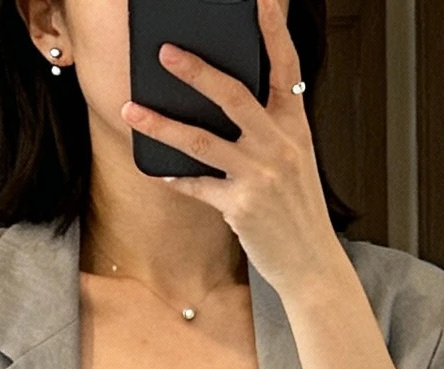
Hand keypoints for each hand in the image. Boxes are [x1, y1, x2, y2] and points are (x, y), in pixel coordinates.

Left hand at [121, 0, 344, 303]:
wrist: (312, 263)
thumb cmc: (298, 210)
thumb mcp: (294, 160)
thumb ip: (268, 128)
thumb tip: (222, 99)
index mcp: (295, 127)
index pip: (286, 68)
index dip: (273, 30)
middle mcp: (279, 146)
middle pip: (233, 96)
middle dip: (196, 71)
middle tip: (164, 52)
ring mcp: (259, 176)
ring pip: (201, 140)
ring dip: (161, 124)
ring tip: (131, 110)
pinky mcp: (240, 206)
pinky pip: (197, 185)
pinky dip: (174, 176)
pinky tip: (155, 166)